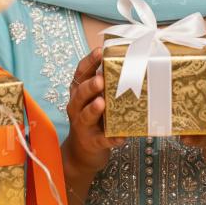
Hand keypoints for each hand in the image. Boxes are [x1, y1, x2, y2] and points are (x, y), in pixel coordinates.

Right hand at [63, 47, 125, 175]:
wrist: (82, 152)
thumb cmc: (93, 118)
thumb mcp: (94, 98)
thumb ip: (105, 84)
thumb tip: (129, 62)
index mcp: (79, 92)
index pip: (81, 74)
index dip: (89, 62)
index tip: (99, 52)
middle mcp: (77, 107)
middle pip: (80, 94)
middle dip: (90, 86)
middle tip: (100, 79)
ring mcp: (83, 125)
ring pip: (86, 116)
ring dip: (93, 109)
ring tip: (102, 103)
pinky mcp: (92, 142)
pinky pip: (102, 140)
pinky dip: (111, 138)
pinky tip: (121, 137)